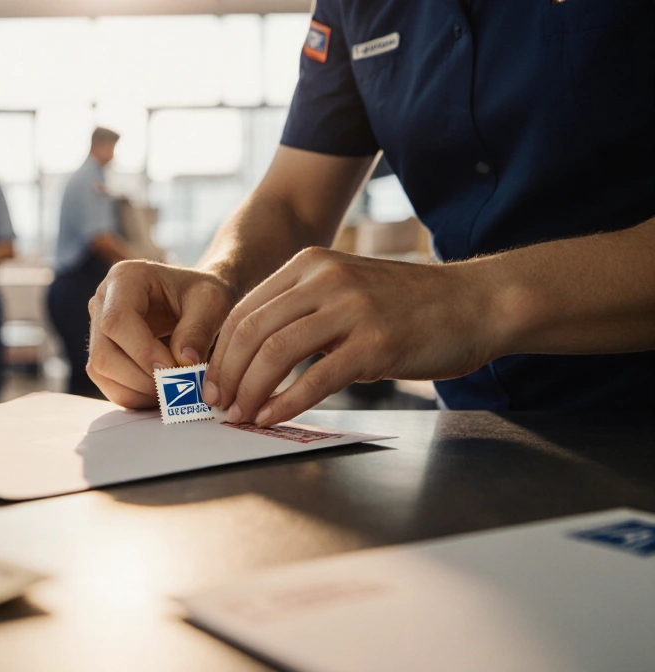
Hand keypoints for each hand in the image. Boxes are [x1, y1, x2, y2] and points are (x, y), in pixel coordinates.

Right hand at [87, 260, 237, 407]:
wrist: (196, 299)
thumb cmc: (202, 294)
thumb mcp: (211, 303)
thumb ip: (198, 330)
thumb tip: (183, 363)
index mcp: (125, 279)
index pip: (117, 321)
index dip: (142, 351)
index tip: (173, 369)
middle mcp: (102, 301)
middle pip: (103, 352)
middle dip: (140, 378)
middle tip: (177, 386)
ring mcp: (97, 328)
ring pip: (101, 371)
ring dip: (137, 390)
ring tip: (173, 390)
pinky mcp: (103, 351)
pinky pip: (107, 382)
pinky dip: (134, 395)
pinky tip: (162, 393)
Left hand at [202, 247, 498, 425]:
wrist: (476, 303)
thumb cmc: (408, 306)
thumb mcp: (345, 292)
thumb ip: (302, 312)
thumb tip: (252, 358)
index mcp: (310, 264)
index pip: (244, 310)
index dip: (220, 351)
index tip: (211, 382)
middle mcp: (326, 279)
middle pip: (252, 330)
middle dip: (227, 373)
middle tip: (219, 404)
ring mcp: (351, 309)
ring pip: (276, 353)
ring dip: (250, 390)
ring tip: (242, 415)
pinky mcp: (376, 343)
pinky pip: (316, 378)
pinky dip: (286, 401)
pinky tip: (273, 416)